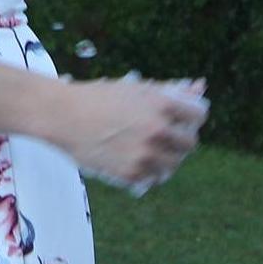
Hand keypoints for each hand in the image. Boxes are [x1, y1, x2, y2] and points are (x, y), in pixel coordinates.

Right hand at [55, 75, 206, 190]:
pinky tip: (132, 158)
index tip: (182, 118)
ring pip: (173, 164)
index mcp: (161, 105)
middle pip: (189, 143)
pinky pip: (152, 177)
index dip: (191, 116)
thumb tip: (199, 86)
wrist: (63, 115)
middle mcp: (157, 131)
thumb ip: (170, 90)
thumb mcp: (135, 88)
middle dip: (179, 138)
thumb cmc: (99, 97)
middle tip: (162, 135)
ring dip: (164, 157)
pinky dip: (146, 170)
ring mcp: (145, 155)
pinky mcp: (131, 174)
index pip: (198, 115)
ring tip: (146, 148)